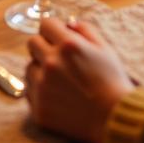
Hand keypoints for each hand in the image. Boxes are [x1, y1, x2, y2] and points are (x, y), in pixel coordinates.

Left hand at [25, 17, 134, 142]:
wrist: (114, 118)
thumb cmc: (112, 81)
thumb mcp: (104, 47)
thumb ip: (84, 29)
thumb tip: (67, 24)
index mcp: (67, 45)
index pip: (45, 24)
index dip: (53, 29)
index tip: (58, 37)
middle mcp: (51, 63)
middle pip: (32, 43)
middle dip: (44, 46)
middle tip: (58, 57)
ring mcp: (43, 87)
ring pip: (29, 68)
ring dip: (40, 69)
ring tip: (59, 79)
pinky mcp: (39, 109)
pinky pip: (30, 91)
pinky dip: (39, 90)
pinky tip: (57, 95)